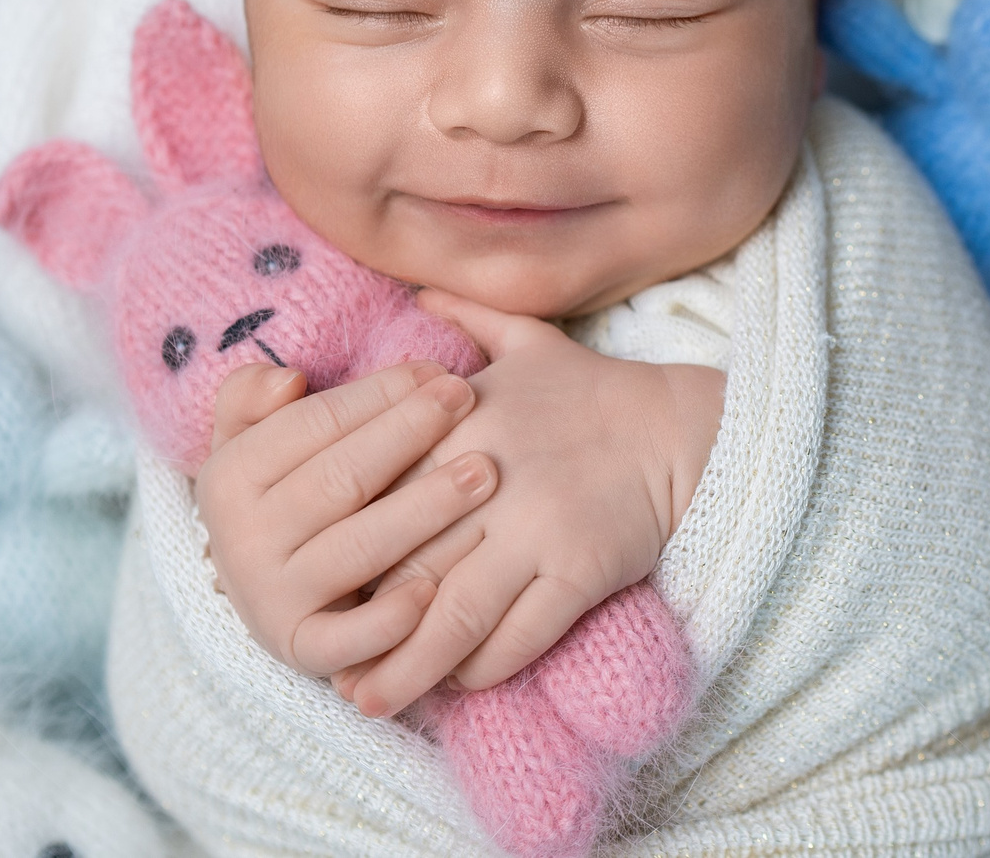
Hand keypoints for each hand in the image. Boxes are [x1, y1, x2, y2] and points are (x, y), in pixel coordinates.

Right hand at [194, 360, 498, 678]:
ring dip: (425, 510)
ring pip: (359, 549)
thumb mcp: (254, 436)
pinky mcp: (302, 649)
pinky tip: (436, 591)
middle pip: (342, 479)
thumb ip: (252, 394)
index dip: (380, 393)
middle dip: (410, 434)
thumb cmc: (286, 489)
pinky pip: (346, 640)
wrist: (267, 584)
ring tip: (484, 473)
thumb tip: (287, 381)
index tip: (437, 371)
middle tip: (468, 400)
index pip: (315, 423)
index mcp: (228, 477)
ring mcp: (270, 599)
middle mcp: (241, 540)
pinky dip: (388, 621)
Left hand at [336, 289, 722, 717]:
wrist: (683, 429)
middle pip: (401, 560)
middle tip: (319, 658)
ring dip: (405, 665)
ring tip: (366, 700)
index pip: (377, 494)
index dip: (337, 545)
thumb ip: (467, 320)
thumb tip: (417, 289)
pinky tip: (456, 683)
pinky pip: (517, 636)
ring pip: (451, 613)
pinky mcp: (580, 569)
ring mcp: (536, 527)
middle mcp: (489, 476)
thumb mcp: (529, 343)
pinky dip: (480, 667)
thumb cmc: (596, 394)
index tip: (306, 582)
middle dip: (357, 617)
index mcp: (462, 422)